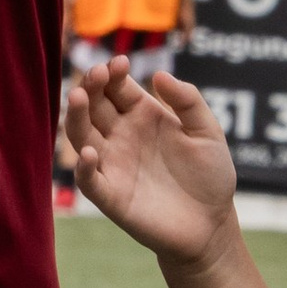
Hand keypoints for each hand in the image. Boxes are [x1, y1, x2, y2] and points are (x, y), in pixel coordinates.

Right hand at [63, 63, 237, 262]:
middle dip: (91, 87)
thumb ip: (188, 101)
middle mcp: (121, 136)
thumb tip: (159, 74)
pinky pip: (89, 180)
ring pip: (82, 136)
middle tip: (96, 74)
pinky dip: (84, 167)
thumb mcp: (208, 132)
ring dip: (76, 117)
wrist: (211, 224)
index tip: (119, 63)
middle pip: (94, 106)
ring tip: (77, 97)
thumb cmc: (210, 176)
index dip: (113, 73)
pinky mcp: (110, 196)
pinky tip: (89, 153)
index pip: (117, 87)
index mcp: (142, 115)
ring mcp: (112, 164)